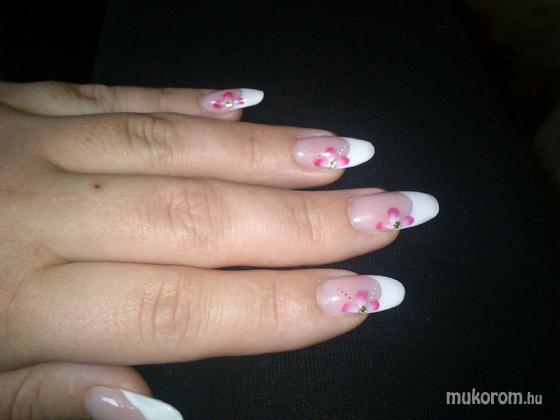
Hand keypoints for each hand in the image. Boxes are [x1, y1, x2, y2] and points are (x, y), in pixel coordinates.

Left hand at [0, 81, 437, 418]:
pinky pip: (121, 97)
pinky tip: (248, 100)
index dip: (292, 307)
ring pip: (181, 145)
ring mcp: (30, 144)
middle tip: (401, 210)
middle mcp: (41, 212)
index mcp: (23, 300)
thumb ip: (51, 398)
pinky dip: (192, 100)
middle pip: (209, 219)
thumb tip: (154, 407)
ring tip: (351, 153)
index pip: (193, 310)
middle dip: (318, 221)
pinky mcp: (18, 104)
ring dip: (275, 151)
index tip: (373, 295)